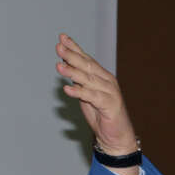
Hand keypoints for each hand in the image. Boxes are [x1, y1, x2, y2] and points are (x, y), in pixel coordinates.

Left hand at [55, 33, 139, 174]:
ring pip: (88, 80)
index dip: (74, 48)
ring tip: (58, 67)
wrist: (116, 136)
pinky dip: (79, 93)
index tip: (61, 38)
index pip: (86, 58)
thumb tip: (65, 66)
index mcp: (101, 76)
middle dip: (71, 55)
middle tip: (58, 47)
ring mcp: (109, 92)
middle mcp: (106, 81)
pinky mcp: (109, 105)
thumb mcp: (86, 94)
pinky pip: (92, 97)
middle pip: (87, 66)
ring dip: (72, 73)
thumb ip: (79, 81)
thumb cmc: (100, 114)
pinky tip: (67, 89)